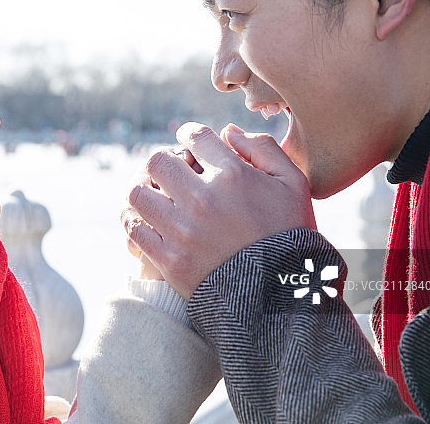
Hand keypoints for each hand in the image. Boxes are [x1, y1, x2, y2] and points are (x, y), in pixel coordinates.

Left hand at [122, 122, 315, 298]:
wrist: (285, 297)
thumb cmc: (292, 236)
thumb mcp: (294, 184)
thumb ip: (263, 149)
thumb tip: (228, 132)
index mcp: (234, 176)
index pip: (195, 137)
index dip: (190, 135)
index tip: (189, 142)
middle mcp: (203, 199)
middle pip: (158, 161)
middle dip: (164, 161)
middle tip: (170, 170)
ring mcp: (183, 231)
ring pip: (137, 194)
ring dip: (144, 190)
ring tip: (153, 194)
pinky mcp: (170, 261)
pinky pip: (135, 230)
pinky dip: (136, 222)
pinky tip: (147, 221)